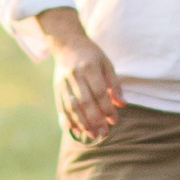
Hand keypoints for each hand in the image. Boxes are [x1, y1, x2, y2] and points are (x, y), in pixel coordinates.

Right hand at [39, 11, 123, 138]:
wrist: (66, 44)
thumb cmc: (91, 55)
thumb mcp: (106, 64)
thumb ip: (115, 84)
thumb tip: (122, 104)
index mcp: (89, 67)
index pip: (99, 92)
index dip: (107, 108)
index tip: (114, 120)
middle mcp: (74, 75)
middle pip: (85, 102)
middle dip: (95, 120)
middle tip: (104, 133)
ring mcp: (63, 82)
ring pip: (72, 107)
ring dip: (82, 123)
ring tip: (92, 135)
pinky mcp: (56, 88)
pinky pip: (61, 107)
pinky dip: (67, 120)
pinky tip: (75, 130)